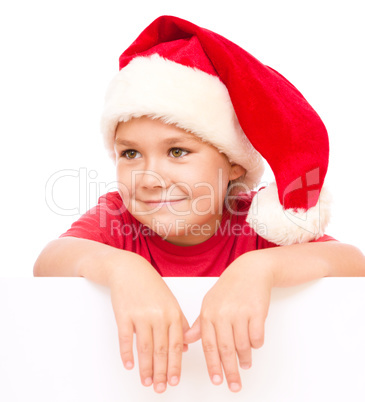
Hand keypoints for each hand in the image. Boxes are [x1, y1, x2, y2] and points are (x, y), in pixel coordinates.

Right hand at [108, 260, 189, 392]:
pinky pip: (126, 339)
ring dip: (146, 368)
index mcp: (173, 312)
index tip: (174, 380)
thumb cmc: (151, 285)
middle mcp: (159, 315)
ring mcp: (140, 315)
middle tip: (160, 388)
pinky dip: (127, 354)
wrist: (129, 270)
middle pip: (161, 350)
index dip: (176, 365)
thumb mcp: (170, 301)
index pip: (177, 345)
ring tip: (146, 382)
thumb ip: (179, 322)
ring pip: (145, 348)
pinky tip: (129, 365)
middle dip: (161, 372)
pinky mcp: (124, 314)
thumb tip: (185, 346)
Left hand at [184, 253, 273, 391]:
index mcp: (208, 313)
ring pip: (243, 345)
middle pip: (226, 350)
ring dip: (245, 358)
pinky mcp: (257, 312)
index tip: (216, 380)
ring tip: (246, 364)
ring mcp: (240, 312)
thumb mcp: (210, 302)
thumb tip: (188, 340)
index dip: (213, 365)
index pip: (208, 345)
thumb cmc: (229, 288)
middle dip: (230, 371)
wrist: (250, 270)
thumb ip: (200, 323)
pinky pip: (257, 337)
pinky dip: (256, 344)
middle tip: (234, 385)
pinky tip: (254, 345)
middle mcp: (222, 313)